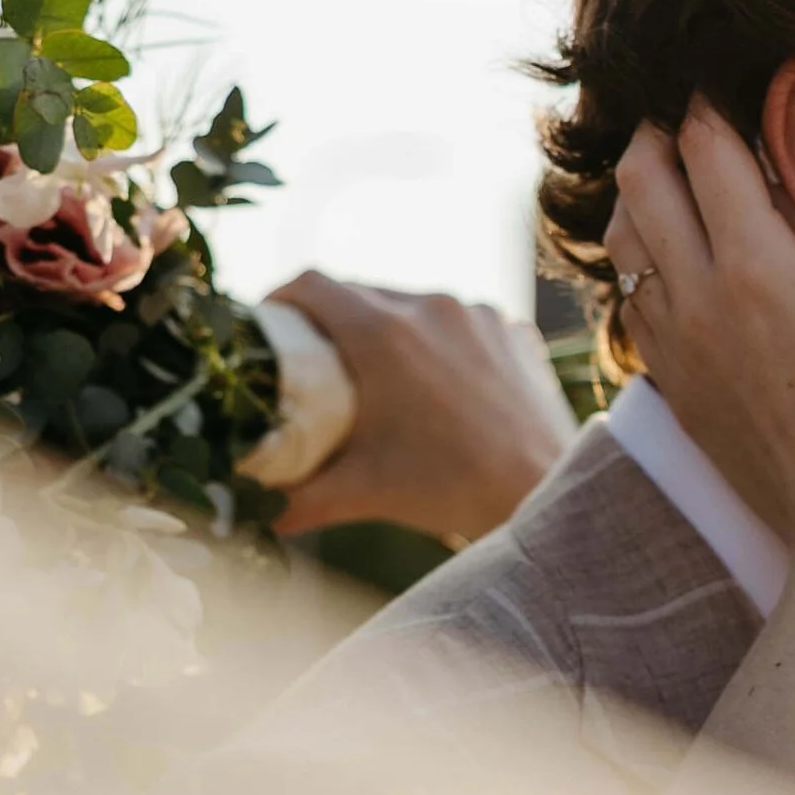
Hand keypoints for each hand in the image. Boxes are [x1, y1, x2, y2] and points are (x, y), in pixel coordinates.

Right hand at [262, 275, 573, 545]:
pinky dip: (441, 341)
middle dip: (332, 319)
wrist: (544, 495)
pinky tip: (440, 379)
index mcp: (381, 332)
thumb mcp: (362, 492)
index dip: (280, 300)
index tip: (270, 326)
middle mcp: (428, 306)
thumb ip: (299, 498)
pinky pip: (461, 320)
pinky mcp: (512, 328)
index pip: (310, 284)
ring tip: (383, 371)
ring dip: (390, 327)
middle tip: (319, 358)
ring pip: (413, 303)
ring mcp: (476, 313)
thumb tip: (251, 510)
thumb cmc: (449, 493)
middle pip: (359, 291)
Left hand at [606, 102, 794, 561]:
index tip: (726, 90)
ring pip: (622, 237)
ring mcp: (677, 344)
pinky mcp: (673, 383)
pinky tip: (684, 262)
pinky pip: (634, 298)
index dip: (711, 105)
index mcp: (757, 266)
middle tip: (693, 126)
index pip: (704, 145)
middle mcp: (699, 297)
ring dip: (644, 197)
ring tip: (682, 188)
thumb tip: (778, 174)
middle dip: (662, 136)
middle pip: (641, 177)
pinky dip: (646, 261)